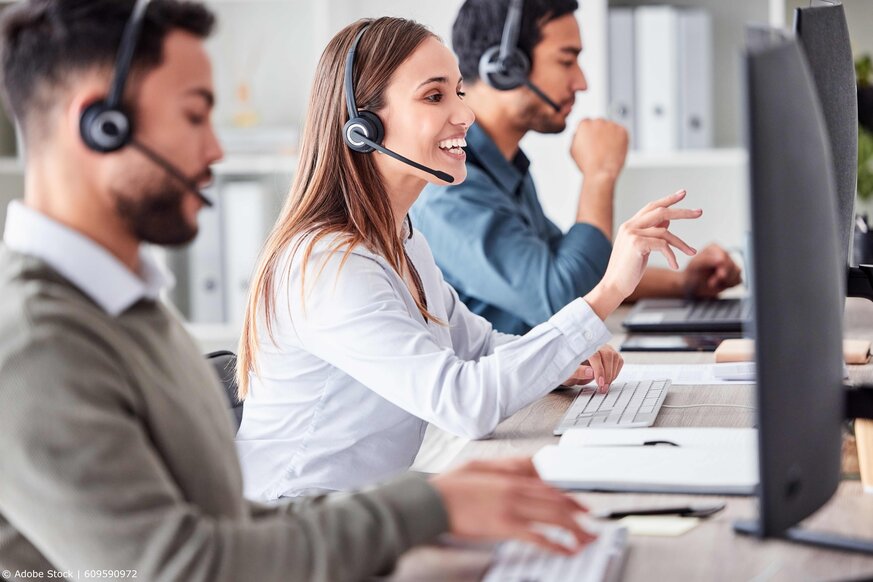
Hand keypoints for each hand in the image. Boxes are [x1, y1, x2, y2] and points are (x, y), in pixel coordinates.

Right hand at [430, 458, 595, 554]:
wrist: (432, 501)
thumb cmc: (450, 486)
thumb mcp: (479, 465)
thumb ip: (507, 464)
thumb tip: (531, 463)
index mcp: (509, 476)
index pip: (549, 486)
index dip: (570, 497)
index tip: (582, 507)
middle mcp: (515, 490)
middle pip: (557, 501)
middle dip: (579, 515)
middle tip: (591, 526)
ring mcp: (511, 507)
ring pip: (553, 517)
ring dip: (575, 530)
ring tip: (585, 540)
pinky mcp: (504, 526)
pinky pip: (537, 536)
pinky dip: (555, 544)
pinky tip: (565, 550)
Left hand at [563, 345, 623, 392]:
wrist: (571, 369)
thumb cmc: (568, 369)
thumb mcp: (568, 373)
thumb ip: (578, 372)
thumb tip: (590, 372)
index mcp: (581, 347)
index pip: (595, 355)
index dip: (599, 370)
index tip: (599, 382)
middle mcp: (594, 344)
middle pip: (608, 355)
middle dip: (607, 374)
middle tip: (602, 387)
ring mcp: (603, 348)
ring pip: (615, 357)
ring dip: (611, 374)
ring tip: (604, 386)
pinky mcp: (610, 353)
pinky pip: (618, 361)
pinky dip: (615, 372)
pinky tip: (607, 380)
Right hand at [571, 118, 627, 179]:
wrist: (601, 172)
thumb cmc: (587, 163)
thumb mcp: (573, 149)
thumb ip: (576, 136)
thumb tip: (579, 132)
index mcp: (585, 124)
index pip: (587, 123)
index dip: (589, 134)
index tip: (591, 141)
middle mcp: (598, 121)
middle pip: (599, 124)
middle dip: (599, 133)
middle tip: (600, 147)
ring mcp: (611, 125)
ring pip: (611, 128)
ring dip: (610, 136)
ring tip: (607, 150)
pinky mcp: (623, 131)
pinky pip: (621, 133)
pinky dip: (619, 139)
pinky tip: (614, 149)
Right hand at [584, 190, 701, 318]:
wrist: (614, 285)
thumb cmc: (628, 270)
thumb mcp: (643, 249)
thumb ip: (652, 234)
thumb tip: (667, 221)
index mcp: (629, 225)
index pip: (651, 207)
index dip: (668, 199)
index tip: (683, 193)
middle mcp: (629, 226)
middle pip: (661, 212)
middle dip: (682, 212)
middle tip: (699, 212)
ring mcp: (632, 233)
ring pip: (665, 232)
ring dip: (682, 243)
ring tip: (691, 252)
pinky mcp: (636, 243)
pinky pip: (663, 245)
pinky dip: (672, 256)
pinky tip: (674, 265)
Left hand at [681, 244, 741, 297]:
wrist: (691, 286)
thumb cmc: (691, 274)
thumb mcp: (694, 265)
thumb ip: (707, 260)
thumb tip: (721, 259)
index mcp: (714, 248)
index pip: (725, 256)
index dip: (721, 267)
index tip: (716, 274)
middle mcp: (723, 254)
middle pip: (732, 265)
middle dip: (722, 276)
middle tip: (711, 282)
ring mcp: (729, 264)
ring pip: (736, 273)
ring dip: (725, 281)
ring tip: (713, 283)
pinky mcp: (733, 274)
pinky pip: (738, 280)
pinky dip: (729, 285)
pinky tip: (720, 284)